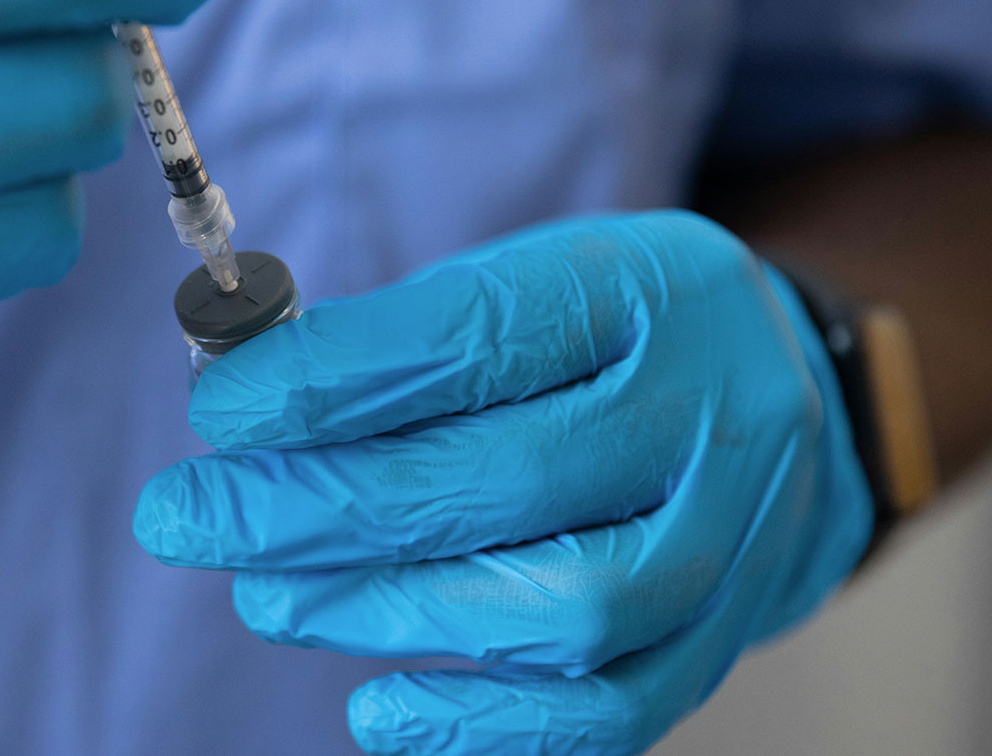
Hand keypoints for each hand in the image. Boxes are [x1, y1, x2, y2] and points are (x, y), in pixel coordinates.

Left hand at [135, 211, 874, 754]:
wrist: (801, 404)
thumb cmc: (616, 338)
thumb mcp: (530, 281)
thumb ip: (403, 338)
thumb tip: (245, 400)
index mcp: (647, 289)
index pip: (481, 338)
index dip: (336, 380)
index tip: (221, 411)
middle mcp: (710, 414)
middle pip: (505, 481)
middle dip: (321, 508)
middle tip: (191, 519)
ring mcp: (729, 541)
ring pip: (562, 608)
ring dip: (388, 611)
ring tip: (267, 596)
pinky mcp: (720, 644)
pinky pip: (613, 713)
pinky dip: (487, 728)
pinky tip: (378, 709)